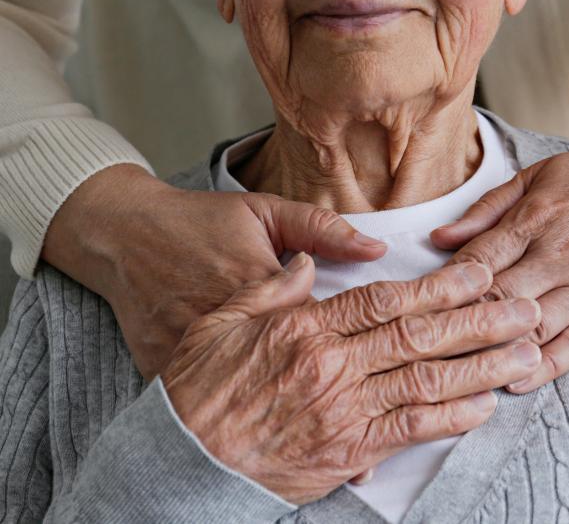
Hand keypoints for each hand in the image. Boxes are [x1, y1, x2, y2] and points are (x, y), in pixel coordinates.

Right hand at [42, 164, 386, 378]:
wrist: (126, 234)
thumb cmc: (202, 220)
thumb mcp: (266, 212)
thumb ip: (323, 229)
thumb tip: (378, 249)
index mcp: (261, 284)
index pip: (320, 327)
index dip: (346, 343)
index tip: (367, 352)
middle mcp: (226, 323)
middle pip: (287, 367)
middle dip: (321, 381)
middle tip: (345, 389)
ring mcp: (189, 350)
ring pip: (246, 392)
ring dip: (280, 404)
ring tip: (309, 410)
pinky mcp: (162, 370)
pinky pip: (203, 402)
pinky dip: (227, 409)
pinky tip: (253, 420)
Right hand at [163, 256, 541, 504]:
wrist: (183, 457)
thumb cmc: (200, 383)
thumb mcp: (223, 317)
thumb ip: (273, 288)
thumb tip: (311, 266)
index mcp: (305, 327)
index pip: (385, 300)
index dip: (438, 286)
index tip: (477, 273)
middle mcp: (332, 366)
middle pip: (419, 336)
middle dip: (479, 320)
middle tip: (523, 307)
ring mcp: (343, 412)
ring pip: (425, 383)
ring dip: (481, 367)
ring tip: (524, 352)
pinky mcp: (346, 453)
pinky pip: (408, 432)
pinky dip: (450, 419)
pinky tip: (484, 405)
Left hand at [432, 128, 568, 391]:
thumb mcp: (538, 177)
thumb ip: (486, 210)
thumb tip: (439, 238)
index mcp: (537, 217)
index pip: (476, 263)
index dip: (441, 288)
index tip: (418, 307)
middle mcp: (564, 254)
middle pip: (496, 299)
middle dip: (457, 324)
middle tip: (424, 346)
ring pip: (532, 328)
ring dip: (493, 350)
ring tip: (457, 370)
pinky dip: (544, 367)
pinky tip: (514, 379)